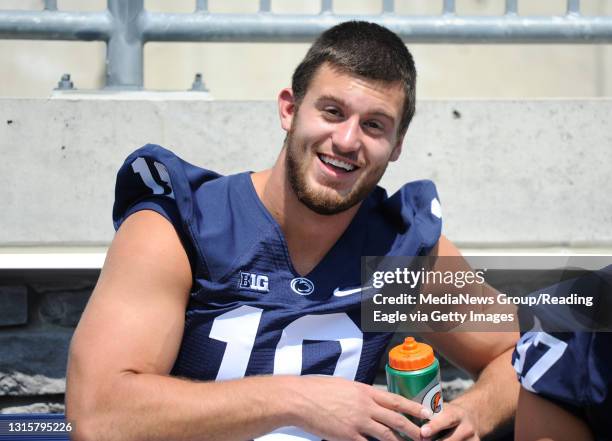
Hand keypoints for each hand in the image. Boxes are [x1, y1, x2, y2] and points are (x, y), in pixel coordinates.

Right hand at [289, 376, 432, 440]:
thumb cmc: (317, 389)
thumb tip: (369, 400)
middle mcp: (365, 406)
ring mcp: (357, 422)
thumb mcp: (343, 386)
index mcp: (364, 391)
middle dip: (413, 428)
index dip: (413, 407)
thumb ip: (359, 394)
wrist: (300, 399)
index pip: (395, 399)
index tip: (426, 412)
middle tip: (425, 435)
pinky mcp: (347, 436)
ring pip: (386, 435)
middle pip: (396, 419)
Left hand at [420, 402, 478, 440]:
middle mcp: (467, 428)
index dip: (434, 426)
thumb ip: (430, 412)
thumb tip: (412, 413)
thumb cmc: (448, 414)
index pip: (446, 419)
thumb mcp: (442, 409)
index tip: (423, 432)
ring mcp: (473, 440)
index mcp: (457, 414)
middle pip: (450, 440)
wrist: (470, 419)